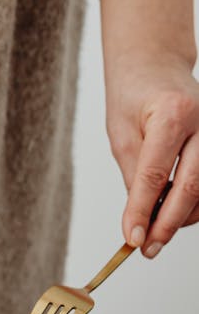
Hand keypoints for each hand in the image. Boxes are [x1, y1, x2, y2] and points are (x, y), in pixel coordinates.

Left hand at [105, 54, 198, 256]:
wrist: (156, 65)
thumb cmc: (133, 96)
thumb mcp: (121, 133)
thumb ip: (134, 175)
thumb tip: (140, 218)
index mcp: (172, 114)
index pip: (155, 172)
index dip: (143, 210)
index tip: (132, 238)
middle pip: (192, 184)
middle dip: (168, 223)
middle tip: (147, 248)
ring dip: (181, 216)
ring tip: (153, 231)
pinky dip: (192, 203)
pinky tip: (170, 211)